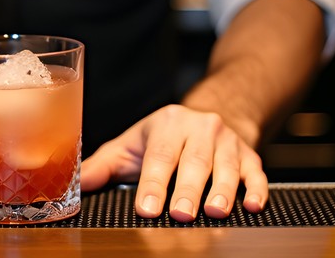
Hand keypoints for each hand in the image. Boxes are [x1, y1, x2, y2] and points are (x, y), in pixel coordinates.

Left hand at [79, 104, 268, 220]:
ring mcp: (228, 141)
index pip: (158, 155)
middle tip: (180, 213)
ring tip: (215, 212)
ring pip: (226, 167)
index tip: (146, 208)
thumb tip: (77, 184)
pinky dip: (256, 189)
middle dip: (187, 189)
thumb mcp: (132, 145)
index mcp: (167, 123)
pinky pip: (256, 172)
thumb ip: (104, 165)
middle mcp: (200, 127)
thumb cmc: (163, 139)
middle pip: (193, 161)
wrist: (208, 120)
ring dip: (222, 190)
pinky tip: (253, 205)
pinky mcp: (250, 155)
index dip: (152, 183)